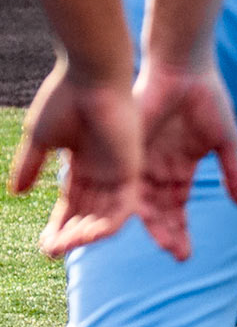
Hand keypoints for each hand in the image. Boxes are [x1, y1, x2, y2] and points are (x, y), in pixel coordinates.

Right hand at [11, 62, 139, 258]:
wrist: (90, 76)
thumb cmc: (66, 98)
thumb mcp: (40, 138)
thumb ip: (30, 166)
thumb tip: (15, 193)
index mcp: (83, 163)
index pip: (72, 203)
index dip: (58, 224)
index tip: (43, 243)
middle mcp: (103, 170)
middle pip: (87, 215)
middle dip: (69, 235)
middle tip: (51, 249)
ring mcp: (118, 171)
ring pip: (104, 217)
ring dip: (84, 236)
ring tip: (62, 246)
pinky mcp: (131, 170)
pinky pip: (122, 209)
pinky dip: (105, 226)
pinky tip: (84, 237)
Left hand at [132, 57, 236, 261]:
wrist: (183, 68)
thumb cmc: (207, 98)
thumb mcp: (225, 141)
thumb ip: (234, 174)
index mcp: (179, 168)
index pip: (177, 209)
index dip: (180, 231)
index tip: (185, 255)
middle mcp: (157, 169)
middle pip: (158, 212)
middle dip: (167, 234)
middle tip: (176, 254)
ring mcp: (142, 161)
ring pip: (141, 202)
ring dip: (149, 225)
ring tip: (161, 244)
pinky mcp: (130, 150)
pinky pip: (127, 182)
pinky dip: (129, 203)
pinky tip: (136, 222)